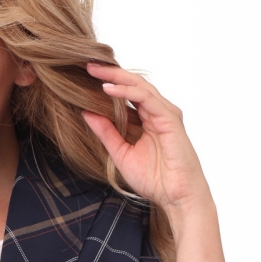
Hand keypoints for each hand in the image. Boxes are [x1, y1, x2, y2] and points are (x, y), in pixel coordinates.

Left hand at [81, 64, 211, 219]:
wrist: (176, 196)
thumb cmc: (155, 180)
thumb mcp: (121, 153)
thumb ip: (105, 132)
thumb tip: (85, 112)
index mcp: (147, 119)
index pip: (126, 94)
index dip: (107, 83)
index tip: (84, 78)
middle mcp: (157, 112)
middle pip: (132, 84)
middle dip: (109, 73)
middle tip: (87, 65)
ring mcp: (165, 113)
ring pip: (139, 86)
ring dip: (115, 77)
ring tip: (94, 71)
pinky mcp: (169, 118)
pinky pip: (145, 98)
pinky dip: (126, 92)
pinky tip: (108, 89)